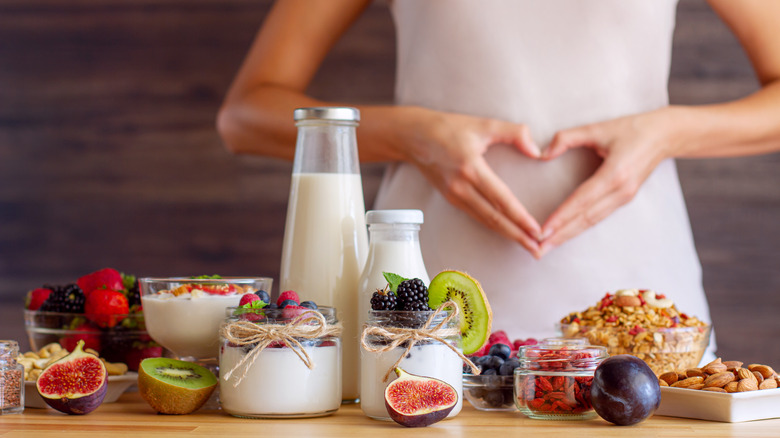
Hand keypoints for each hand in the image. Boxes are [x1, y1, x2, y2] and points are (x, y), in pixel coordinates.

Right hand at [397, 107, 543, 256]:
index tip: (537, 230)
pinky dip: (493, 227)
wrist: (413, 137)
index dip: (520, 218)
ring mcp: (454, 195)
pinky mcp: (450, 198)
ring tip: (527, 245)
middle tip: (538, 249)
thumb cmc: (448, 128)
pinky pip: (476, 216)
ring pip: (485, 221)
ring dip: (507, 235)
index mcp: (471, 168)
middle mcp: (461, 187)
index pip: (501, 199)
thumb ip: (515, 133)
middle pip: (494, 218)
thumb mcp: (483, 124)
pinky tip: (506, 232)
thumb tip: (537, 152)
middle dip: (518, 235)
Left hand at [538, 110, 673, 255]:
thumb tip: (543, 154)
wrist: (665, 135)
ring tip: (547, 247)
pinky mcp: (624, 199)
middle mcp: (620, 191)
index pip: (582, 201)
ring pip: (591, 222)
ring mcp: (624, 198)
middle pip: (585, 219)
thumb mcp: (598, 127)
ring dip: (568, 236)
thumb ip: (567, 138)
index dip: (561, 217)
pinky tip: (566, 234)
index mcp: (614, 174)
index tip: (542, 230)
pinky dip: (580, 228)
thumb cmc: (632, 129)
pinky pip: (598, 217)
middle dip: (560, 236)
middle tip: (538, 250)